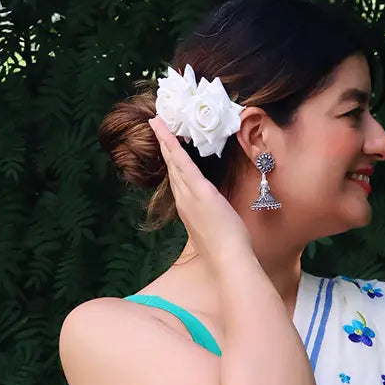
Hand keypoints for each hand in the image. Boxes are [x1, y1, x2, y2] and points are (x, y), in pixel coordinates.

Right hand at [148, 115, 253, 264]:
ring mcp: (190, 196)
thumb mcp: (215, 232)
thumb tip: (214, 214)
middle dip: (164, 147)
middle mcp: (184, 201)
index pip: (177, 181)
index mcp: (188, 210)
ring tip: (158, 123)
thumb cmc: (226, 252)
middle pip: (172, 168)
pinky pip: (184, 164)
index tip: (166, 149)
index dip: (171, 163)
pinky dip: (174, 147)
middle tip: (156, 126)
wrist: (228, 261)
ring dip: (165, 141)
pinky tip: (167, 132)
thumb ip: (210, 220)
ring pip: (174, 163)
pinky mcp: (200, 192)